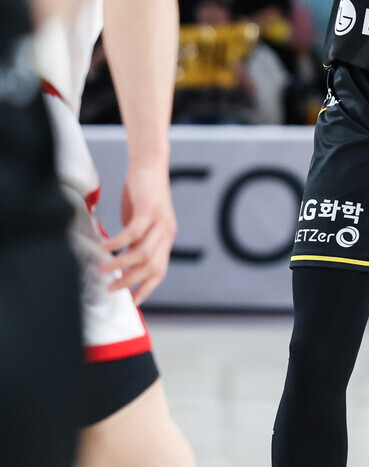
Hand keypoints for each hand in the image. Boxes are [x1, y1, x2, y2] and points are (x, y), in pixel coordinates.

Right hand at [99, 163, 176, 306]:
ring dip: (120, 265)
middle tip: (111, 288)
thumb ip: (136, 242)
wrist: (150, 164)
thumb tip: (123, 261)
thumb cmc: (142, 194)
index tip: (134, 301)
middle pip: (152, 267)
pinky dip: (117, 243)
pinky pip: (133, 233)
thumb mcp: (141, 223)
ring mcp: (159, 222)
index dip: (148, 288)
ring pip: (143, 254)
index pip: (160, 270)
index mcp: (166, 238)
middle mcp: (166, 233)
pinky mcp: (149, 210)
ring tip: (103, 268)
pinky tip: (104, 246)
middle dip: (131, 282)